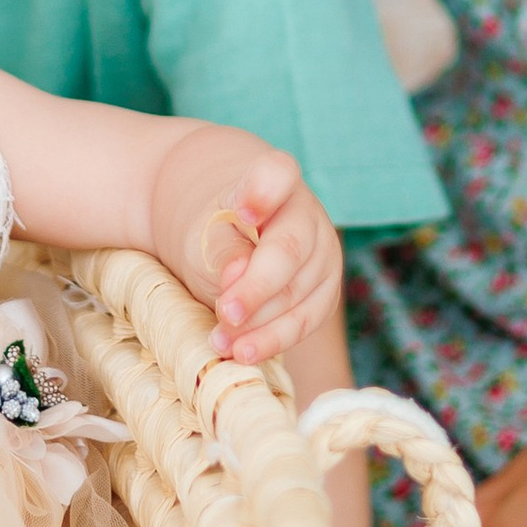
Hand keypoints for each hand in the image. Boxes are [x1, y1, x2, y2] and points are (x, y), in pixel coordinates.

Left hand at [154, 128, 341, 365]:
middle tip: (225, 313)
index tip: (242, 212)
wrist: (232, 239)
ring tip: (220, 342)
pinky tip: (243, 352)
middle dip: (256, 288)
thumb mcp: (203, 231)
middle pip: (289, 250)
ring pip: (298, 293)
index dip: (263, 191)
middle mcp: (307, 214)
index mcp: (275, 181)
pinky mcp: (324, 292)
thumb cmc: (214, 230)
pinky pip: (305, 321)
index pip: (277, 174)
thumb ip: (219, 248)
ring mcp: (322, 254)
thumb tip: (236, 277)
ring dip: (259, 324)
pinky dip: (273, 340)